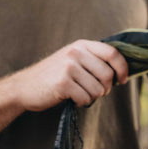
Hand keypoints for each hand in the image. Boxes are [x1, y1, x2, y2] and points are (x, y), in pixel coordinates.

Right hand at [11, 39, 128, 110]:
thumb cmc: (54, 76)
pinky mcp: (63, 83)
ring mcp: (69, 67)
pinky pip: (85, 98)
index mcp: (82, 45)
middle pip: (108, 75)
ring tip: (80, 93)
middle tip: (96, 92)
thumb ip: (94, 60)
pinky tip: (72, 98)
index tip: (123, 80)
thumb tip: (121, 72)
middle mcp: (76, 52)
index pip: (113, 53)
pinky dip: (82, 102)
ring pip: (98, 89)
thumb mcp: (73, 59)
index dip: (123, 68)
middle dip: (106, 88)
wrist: (24, 87)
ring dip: (92, 97)